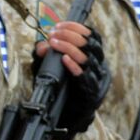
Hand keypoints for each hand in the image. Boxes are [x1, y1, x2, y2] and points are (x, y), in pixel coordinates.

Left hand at [34, 23, 109, 137]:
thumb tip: (41, 45)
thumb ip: (46, 55)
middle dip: (70, 35)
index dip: (77, 27)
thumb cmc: (61, 88)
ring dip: (69, 46)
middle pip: (90, 44)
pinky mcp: (90, 91)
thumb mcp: (50, 68)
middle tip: (54, 33)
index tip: (59, 24)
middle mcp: (97, 65)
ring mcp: (95, 78)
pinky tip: (63, 58)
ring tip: (54, 42)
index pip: (92, 36)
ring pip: (88, 57)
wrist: (67, 114)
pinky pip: (84, 75)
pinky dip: (73, 65)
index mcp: (92, 56)